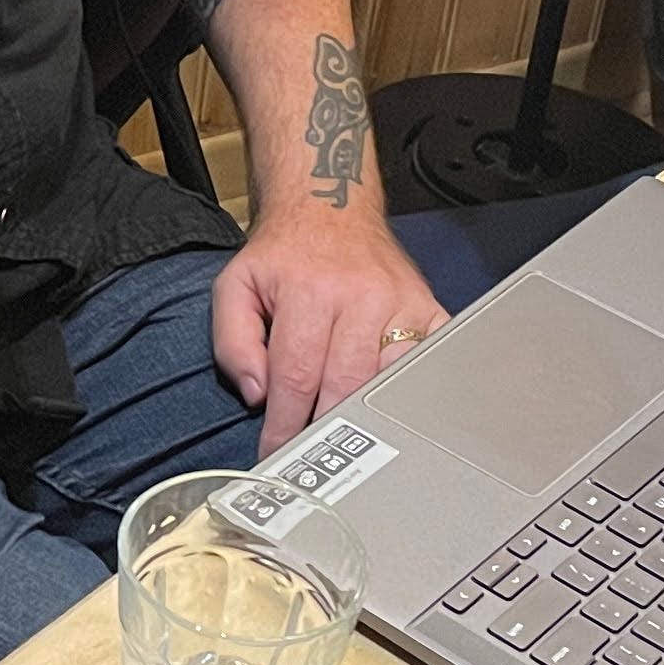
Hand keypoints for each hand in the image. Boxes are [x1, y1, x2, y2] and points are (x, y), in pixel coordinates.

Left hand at [212, 205, 446, 454]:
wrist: (330, 204)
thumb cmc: (283, 254)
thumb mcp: (236, 286)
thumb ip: (233, 342)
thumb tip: (257, 393)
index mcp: (309, 291)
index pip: (298, 376)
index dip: (287, 425)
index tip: (279, 453)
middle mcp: (361, 297)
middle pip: (348, 385)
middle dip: (328, 429)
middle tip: (313, 460)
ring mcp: (402, 302)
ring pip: (391, 379)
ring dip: (371, 417)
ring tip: (352, 444)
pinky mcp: (429, 307)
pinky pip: (430, 360)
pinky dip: (415, 390)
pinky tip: (398, 411)